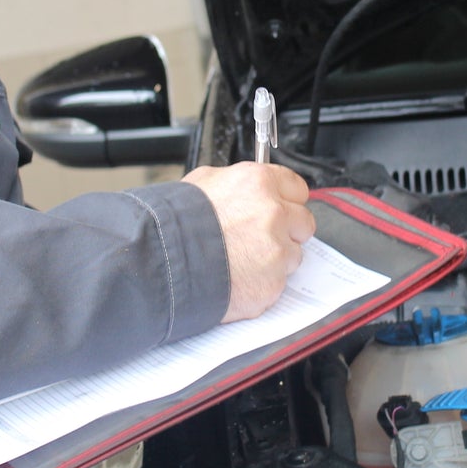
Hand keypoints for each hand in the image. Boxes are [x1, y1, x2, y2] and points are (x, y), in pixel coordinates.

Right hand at [183, 162, 314, 322]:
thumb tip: (247, 186)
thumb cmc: (176, 224)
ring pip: (293, 256)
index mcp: (259, 184)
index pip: (297, 188)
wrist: (163, 264)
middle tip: (260, 239)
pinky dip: (261, 284)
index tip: (281, 208)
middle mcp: (274, 214)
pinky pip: (278, 284)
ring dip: (274, 260)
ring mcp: (276, 251)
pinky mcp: (273, 284)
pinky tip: (238, 279)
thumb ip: (235, 183)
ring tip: (241, 261)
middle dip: (287, 231)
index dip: (287, 200)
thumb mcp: (203, 183)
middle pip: (303, 223)